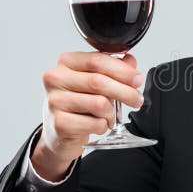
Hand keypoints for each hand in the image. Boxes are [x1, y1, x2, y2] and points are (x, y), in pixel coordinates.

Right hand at [32, 52, 144, 180]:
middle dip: (125, 92)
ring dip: (113, 113)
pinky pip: (95, 123)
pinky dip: (104, 125)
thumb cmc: (79, 102)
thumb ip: (113, 68)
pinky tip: (99, 124)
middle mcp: (56, 79)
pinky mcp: (60, 123)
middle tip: (137, 99)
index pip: (97, 60)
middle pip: (98, 81)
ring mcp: (55, 101)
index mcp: (66, 62)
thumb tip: (130, 61)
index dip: (122, 70)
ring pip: (99, 104)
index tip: (137, 79)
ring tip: (111, 116)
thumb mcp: (95, 80)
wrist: (60, 130)